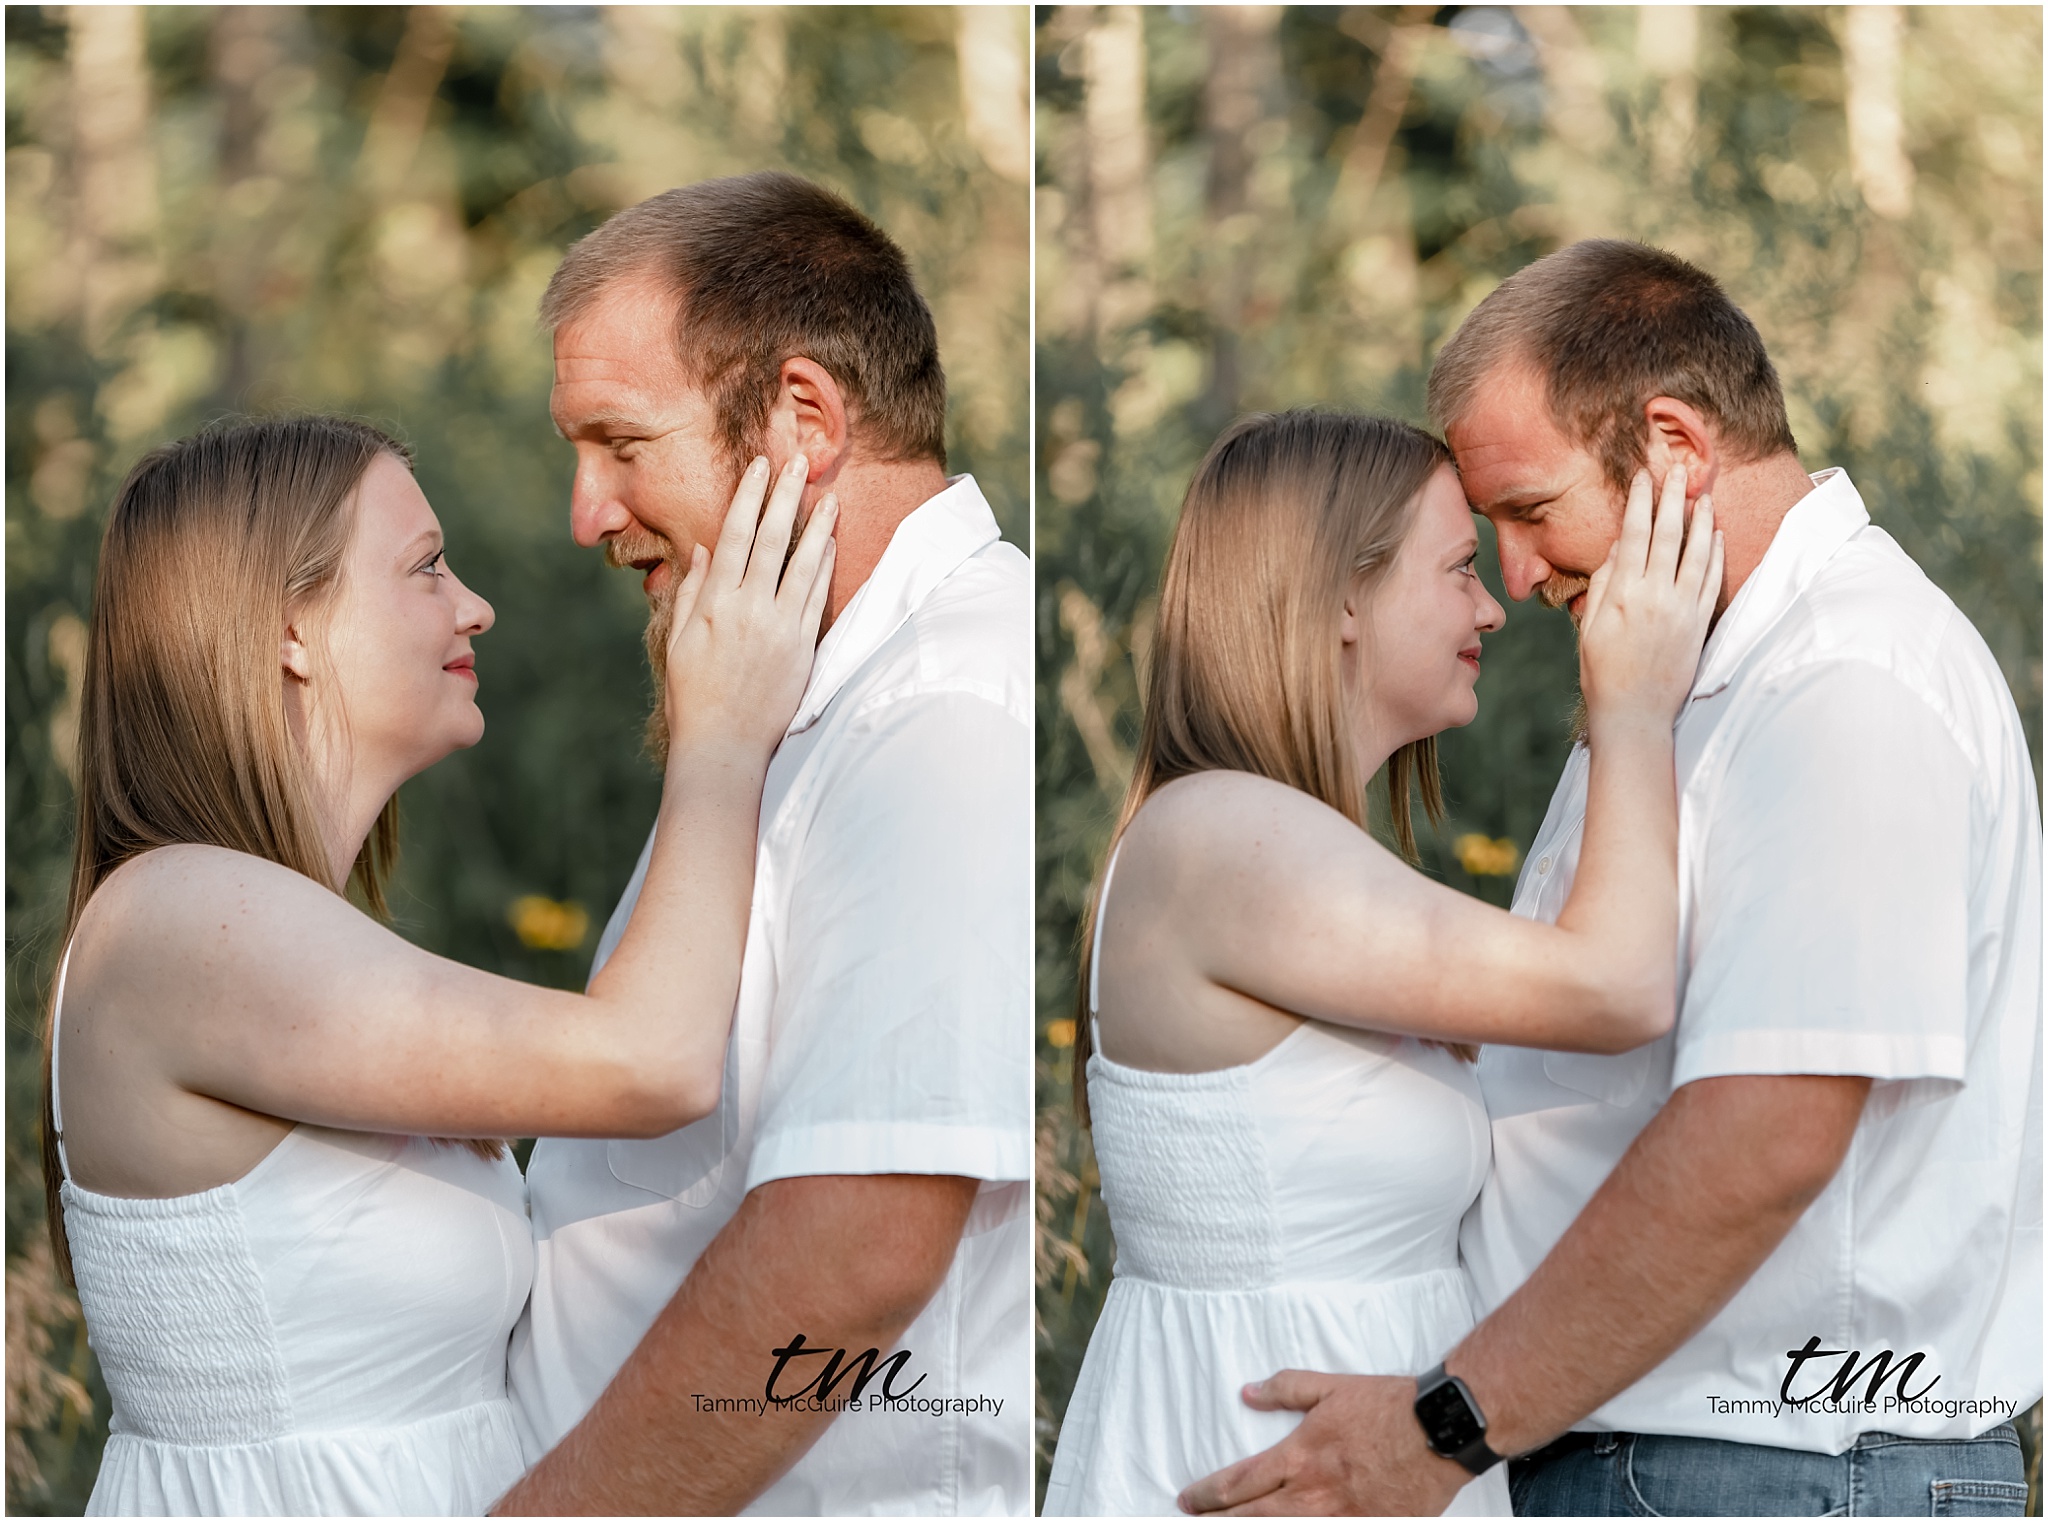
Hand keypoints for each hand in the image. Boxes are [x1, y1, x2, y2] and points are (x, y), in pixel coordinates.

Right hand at [663, 454, 836, 758]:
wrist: (724, 747)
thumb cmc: (694, 696)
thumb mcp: (679, 641)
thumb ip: (692, 592)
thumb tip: (705, 550)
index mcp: (715, 604)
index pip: (735, 536)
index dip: (749, 498)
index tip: (759, 468)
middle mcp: (749, 609)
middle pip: (772, 540)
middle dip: (786, 496)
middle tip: (799, 461)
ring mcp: (780, 628)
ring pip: (803, 564)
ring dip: (817, 526)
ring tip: (830, 496)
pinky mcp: (802, 648)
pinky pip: (816, 598)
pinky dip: (824, 568)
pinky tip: (831, 544)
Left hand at [1176, 1371, 1468, 1516]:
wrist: (1437, 1430)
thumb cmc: (1385, 1406)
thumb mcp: (1330, 1387)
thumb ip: (1285, 1389)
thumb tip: (1247, 1392)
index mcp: (1298, 1457)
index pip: (1239, 1482)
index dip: (1208, 1495)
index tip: (1187, 1500)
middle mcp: (1312, 1494)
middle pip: (1253, 1517)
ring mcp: (1340, 1518)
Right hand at [1576, 466, 1721, 737]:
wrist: (1634, 714)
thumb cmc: (1602, 673)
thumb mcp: (1590, 627)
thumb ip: (1604, 583)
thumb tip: (1621, 546)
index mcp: (1621, 595)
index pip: (1634, 535)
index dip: (1638, 502)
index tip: (1641, 477)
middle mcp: (1654, 596)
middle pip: (1667, 535)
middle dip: (1671, 499)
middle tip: (1676, 470)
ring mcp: (1680, 609)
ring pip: (1696, 553)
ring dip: (1700, 520)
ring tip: (1702, 495)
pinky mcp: (1699, 624)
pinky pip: (1711, 580)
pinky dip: (1715, 554)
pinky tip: (1716, 535)